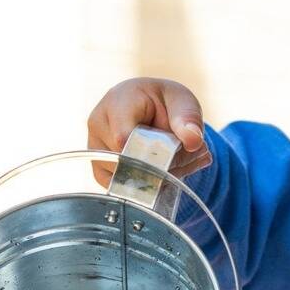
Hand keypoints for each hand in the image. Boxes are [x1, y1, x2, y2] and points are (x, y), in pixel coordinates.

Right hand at [87, 78, 209, 178]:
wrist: (151, 107)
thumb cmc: (165, 102)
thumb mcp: (183, 101)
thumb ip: (189, 118)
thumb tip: (193, 142)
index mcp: (118, 102)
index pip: (123, 137)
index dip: (147, 154)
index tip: (173, 156)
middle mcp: (99, 124)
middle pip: (126, 161)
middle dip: (160, 166)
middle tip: (183, 156)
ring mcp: (95, 148)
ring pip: (122, 178)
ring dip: (155, 178)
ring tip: (174, 161)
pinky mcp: (99, 168)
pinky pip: (119, 188)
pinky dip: (145, 187)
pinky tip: (162, 173)